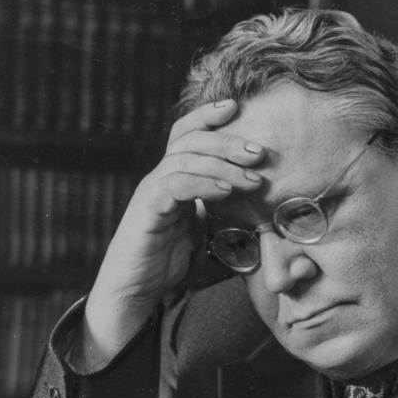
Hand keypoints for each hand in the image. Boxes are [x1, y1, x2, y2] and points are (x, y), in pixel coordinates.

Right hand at [76, 100, 263, 367]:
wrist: (136, 289)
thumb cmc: (169, 259)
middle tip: (260, 153)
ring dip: (223, 165)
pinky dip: (203, 185)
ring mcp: (151, 192)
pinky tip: (227, 192)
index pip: (187, 134)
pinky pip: (174, 186)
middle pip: (190, 141)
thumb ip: (220, 212)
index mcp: (174, 177)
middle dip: (227, 141)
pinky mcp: (146, 211)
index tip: (239, 107)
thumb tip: (258, 207)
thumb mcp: (202, 229)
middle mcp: (161, 177)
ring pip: (185, 160)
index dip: (209, 116)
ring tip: (254, 178)